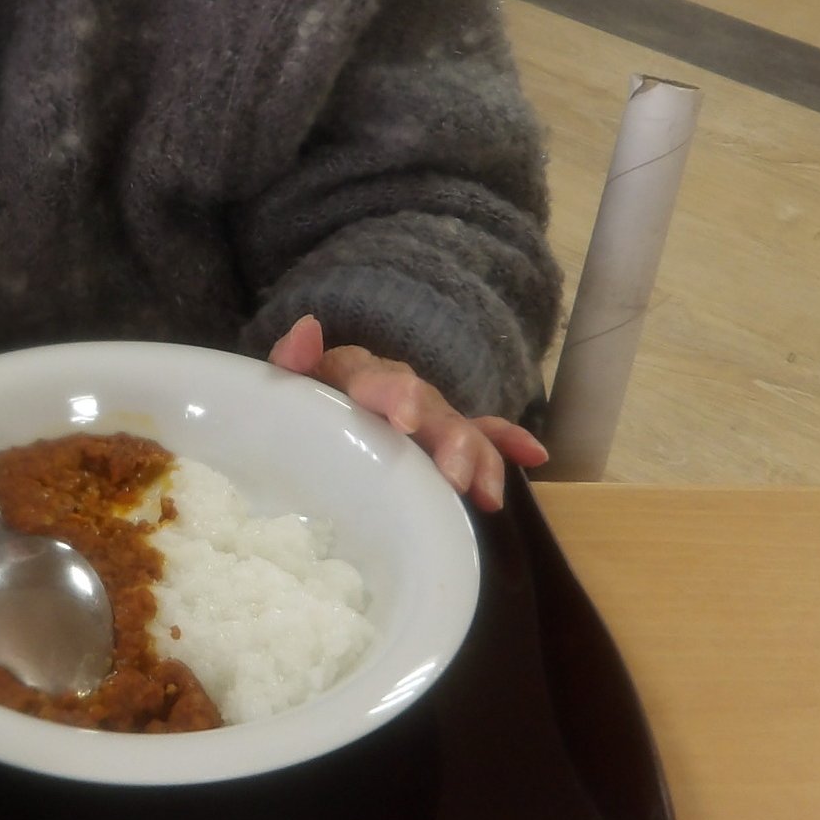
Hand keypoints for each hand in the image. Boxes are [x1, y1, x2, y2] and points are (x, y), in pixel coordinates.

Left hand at [267, 314, 545, 511]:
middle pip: (429, 406)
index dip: (394, 395)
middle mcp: (397, 391)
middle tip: (453, 475)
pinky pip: (484, 436)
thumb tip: (308, 327)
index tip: (405, 423)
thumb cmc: (295, 412)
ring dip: (477, 456)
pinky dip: (507, 443)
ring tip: (485, 492)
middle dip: (446, 438)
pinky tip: (535, 454)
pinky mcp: (444, 436)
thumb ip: (290, 363)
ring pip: (460, 429)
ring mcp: (426, 414)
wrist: (306, 423)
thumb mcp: (284, 391)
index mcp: (355, 376)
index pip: (377, 377)